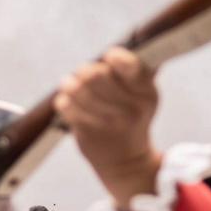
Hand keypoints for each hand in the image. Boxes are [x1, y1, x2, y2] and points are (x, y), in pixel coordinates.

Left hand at [55, 48, 161, 209]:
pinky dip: (63, 100)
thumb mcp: (143, 96)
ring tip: (72, 85)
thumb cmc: (131, 118)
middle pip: (95, 73)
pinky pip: (64, 104)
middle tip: (85, 75)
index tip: (110, 59)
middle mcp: (130, 109)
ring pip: (76, 87)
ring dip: (70, 83)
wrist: (126, 162)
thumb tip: (122, 48)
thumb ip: (134, 70)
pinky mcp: (87, 133)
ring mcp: (108, 123)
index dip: (114, 57)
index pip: (129, 65)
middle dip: (86, 70)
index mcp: (146, 94)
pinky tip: (68, 102)